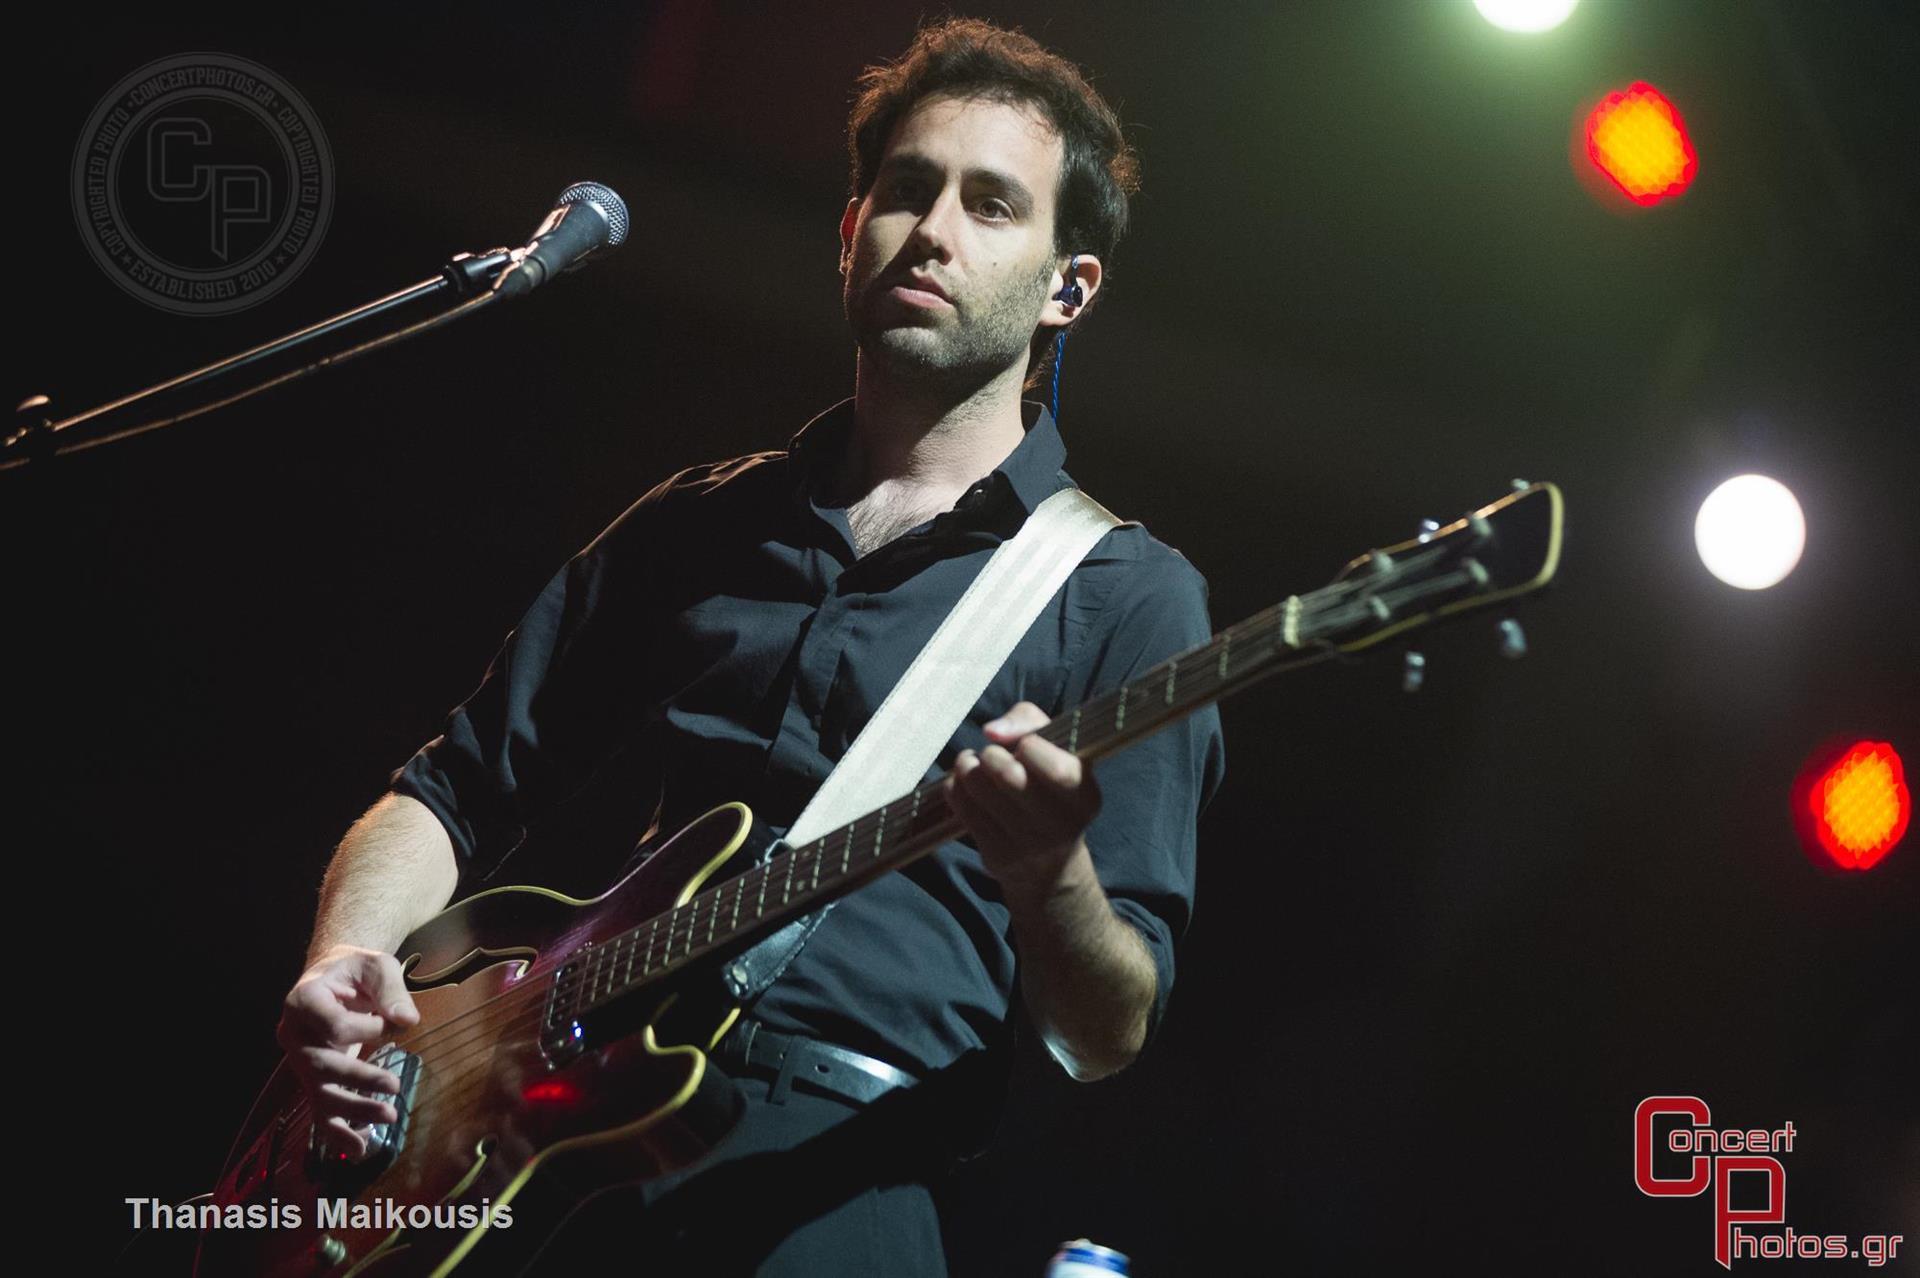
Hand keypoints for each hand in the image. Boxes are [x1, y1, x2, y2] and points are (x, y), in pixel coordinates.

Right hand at [277, 944, 419, 1160]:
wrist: (334, 976)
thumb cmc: (355, 970)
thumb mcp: (377, 965)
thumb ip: (391, 990)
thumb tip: (408, 1020)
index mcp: (303, 1000)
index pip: (334, 1026)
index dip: (367, 1027)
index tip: (391, 1020)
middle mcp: (293, 1034)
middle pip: (321, 1065)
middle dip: (358, 1078)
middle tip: (394, 1087)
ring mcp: (300, 1060)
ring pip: (321, 1092)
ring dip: (353, 1109)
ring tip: (388, 1117)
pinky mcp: (314, 1078)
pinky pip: (320, 1109)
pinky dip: (338, 1131)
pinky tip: (359, 1149)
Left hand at [941, 701, 1100, 903]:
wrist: (1050, 861)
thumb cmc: (1051, 786)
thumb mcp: (1057, 748)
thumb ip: (1029, 721)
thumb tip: (992, 731)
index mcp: (1085, 797)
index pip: (1056, 770)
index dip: (1030, 746)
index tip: (1025, 745)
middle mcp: (1061, 826)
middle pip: (1009, 776)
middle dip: (992, 754)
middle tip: (993, 753)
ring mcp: (1027, 846)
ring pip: (979, 788)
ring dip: (968, 765)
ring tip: (975, 763)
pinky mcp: (997, 857)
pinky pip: (962, 806)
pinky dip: (957, 785)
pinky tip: (968, 783)